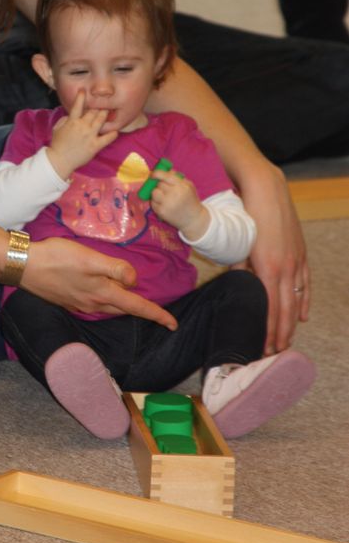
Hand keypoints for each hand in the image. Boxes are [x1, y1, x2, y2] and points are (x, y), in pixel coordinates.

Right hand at [21, 237, 177, 329]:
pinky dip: (105, 298)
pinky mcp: (68, 300)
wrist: (24, 266)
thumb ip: (115, 269)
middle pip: (123, 308)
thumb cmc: (58, 258)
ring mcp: (79, 304)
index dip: (157, 315)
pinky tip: (101, 288)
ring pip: (108, 306)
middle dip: (139, 308)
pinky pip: (94, 303)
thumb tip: (134, 281)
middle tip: (153, 305)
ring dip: (121, 303)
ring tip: (128, 293)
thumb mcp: (91, 258)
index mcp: (103, 294)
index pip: (136, 307)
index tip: (173, 324)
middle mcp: (93, 304)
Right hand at [47, 90, 118, 178]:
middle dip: (98, 105)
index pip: (77, 106)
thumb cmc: (57, 144)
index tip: (83, 90)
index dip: (81, 97)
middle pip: (93, 111)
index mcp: (72, 121)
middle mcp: (83, 126)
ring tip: (109, 111)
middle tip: (103, 102)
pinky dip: (113, 134)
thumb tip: (72, 115)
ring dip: (106, 114)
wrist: (60, 160)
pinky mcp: (95, 146)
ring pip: (101, 120)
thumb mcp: (57, 128)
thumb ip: (65, 120)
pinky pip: (107, 138)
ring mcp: (90, 136)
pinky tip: (115, 131)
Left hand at [149, 169, 208, 240]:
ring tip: (164, 197)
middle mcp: (174, 195)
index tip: (153, 174)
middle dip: (160, 185)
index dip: (157, 173)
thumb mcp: (189, 186)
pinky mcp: (162, 212)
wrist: (193, 219)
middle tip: (164, 189)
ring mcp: (167, 204)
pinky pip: (153, 202)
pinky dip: (156, 202)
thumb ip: (177, 177)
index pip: (166, 176)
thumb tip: (165, 170)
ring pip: (154, 193)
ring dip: (157, 193)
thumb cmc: (190, 200)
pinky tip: (164, 204)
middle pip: (159, 184)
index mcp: (182, 186)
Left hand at [239, 163, 309, 353]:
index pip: (270, 310)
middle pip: (285, 311)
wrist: (267, 189)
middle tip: (274, 353)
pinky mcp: (301, 254)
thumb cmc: (248, 215)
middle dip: (280, 334)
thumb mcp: (239, 245)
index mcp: (268, 269)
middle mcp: (286, 269)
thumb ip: (239, 268)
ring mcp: (297, 262)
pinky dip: (304, 302)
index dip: (268, 331)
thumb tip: (237, 286)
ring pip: (296, 301)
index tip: (263, 348)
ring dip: (291, 323)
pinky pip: (305, 285)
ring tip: (286, 341)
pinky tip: (303, 316)